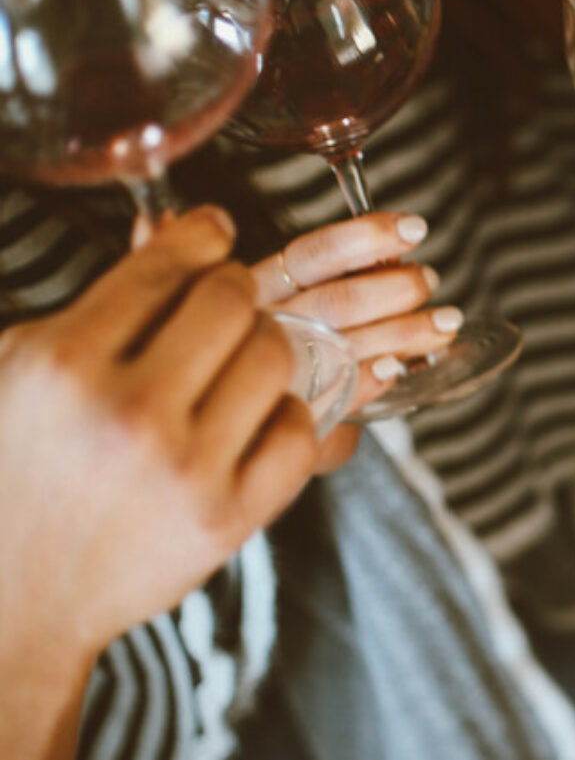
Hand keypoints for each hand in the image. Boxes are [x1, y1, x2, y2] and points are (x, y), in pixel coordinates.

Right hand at [0, 209, 317, 739]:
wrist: (17, 597)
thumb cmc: (18, 471)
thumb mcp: (25, 372)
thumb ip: (99, 303)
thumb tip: (174, 225)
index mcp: (64, 364)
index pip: (163, 267)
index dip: (202, 237)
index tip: (216, 233)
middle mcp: (127, 411)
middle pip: (231, 301)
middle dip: (232, 292)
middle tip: (225, 305)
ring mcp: (185, 467)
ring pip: (275, 355)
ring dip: (265, 347)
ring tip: (238, 361)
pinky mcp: (229, 517)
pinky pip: (299, 428)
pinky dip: (286, 415)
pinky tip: (254, 418)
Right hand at [251, 212, 449, 468]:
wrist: (238, 419)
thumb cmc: (280, 341)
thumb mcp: (296, 296)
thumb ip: (339, 273)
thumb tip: (397, 253)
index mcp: (260, 287)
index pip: (311, 255)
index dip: (364, 238)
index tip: (414, 228)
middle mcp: (263, 327)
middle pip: (336, 301)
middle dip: (396, 288)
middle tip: (429, 280)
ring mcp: (276, 373)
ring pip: (344, 345)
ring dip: (404, 331)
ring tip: (445, 321)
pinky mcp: (290, 413)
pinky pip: (338, 394)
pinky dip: (373, 377)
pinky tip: (398, 367)